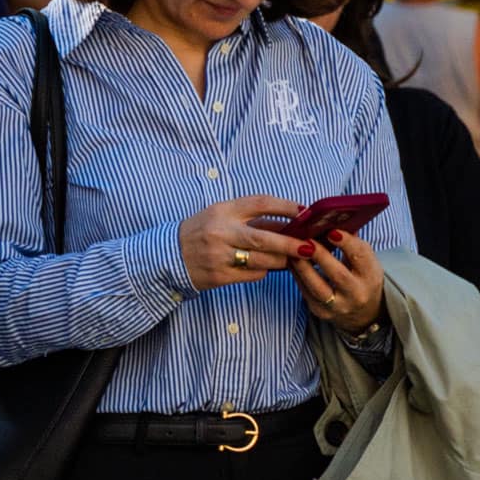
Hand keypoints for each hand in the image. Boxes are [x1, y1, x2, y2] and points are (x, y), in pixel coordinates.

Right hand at [178, 195, 314, 291]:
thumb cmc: (201, 232)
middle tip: (310, 246)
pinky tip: (265, 267)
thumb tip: (290, 222)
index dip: (286, 207)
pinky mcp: (220, 276)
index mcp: (223, 211)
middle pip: (265, 238)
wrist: (169, 256)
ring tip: (292, 259)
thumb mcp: (221, 216)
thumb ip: (251, 218)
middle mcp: (221, 232)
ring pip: (262, 260)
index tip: (305, 212)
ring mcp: (219, 256)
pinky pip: (252, 274)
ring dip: (282, 261)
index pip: (260, 203)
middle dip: (291, 243)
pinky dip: (263, 270)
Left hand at [290, 228, 386, 334]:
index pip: (362, 257)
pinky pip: (305, 292)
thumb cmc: (360, 276)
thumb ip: (350, 240)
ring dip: (303, 266)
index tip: (331, 230)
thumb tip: (332, 218)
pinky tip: (290, 260)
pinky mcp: (320, 311)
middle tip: (306, 239)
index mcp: (371, 275)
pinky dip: (296, 274)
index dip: (347, 243)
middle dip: (320, 255)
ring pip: (318, 287)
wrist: (362, 311)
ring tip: (293, 249)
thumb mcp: (364, 260)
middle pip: (339, 274)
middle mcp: (358, 293)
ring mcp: (339, 306)